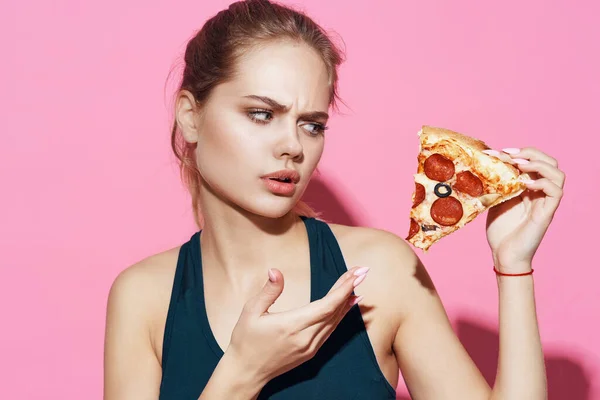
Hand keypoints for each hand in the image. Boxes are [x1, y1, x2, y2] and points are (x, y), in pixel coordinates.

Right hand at [225, 266, 368, 384]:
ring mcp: (310, 347)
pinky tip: (347, 305)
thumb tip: (275, 271)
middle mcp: (305, 338)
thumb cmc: (246, 340)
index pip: (326, 306)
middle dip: (349, 289)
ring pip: (334, 321)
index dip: (343, 289)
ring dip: (347, 301)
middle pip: (334, 311)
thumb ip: (268, 291)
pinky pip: (330, 331)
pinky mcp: (310, 352)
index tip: (355, 274)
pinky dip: (340, 316)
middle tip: (362, 271)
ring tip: (357, 283)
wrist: (246, 372)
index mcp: (292, 325)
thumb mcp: (251, 311)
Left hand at [484, 147, 565, 271]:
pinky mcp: (547, 213)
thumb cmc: (500, 231)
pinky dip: (542, 182)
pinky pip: (556, 192)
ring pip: (558, 174)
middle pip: (550, 162)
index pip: (533, 162)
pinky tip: (525, 184)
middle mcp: (540, 193)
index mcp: (529, 188)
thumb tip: (487, 166)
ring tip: (519, 165)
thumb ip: (498, 185)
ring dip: (539, 164)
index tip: (498, 151)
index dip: (519, 153)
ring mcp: (545, 202)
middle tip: (510, 155)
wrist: (503, 255)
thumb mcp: (495, 201)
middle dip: (531, 153)